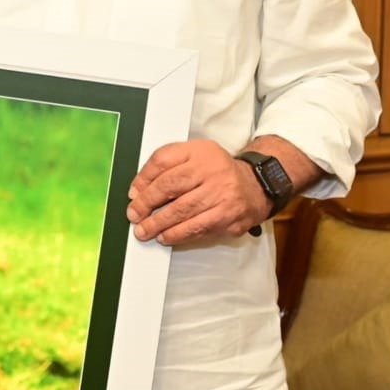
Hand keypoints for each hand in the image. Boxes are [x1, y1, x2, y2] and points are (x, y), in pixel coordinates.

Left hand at [126, 138, 267, 245]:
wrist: (256, 185)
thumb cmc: (217, 171)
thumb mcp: (194, 156)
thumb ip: (167, 165)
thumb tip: (139, 189)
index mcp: (200, 152)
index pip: (164, 160)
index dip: (144, 178)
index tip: (133, 193)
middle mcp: (212, 170)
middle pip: (171, 185)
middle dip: (147, 203)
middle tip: (134, 214)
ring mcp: (222, 194)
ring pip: (183, 210)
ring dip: (159, 223)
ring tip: (144, 230)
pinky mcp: (228, 216)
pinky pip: (198, 228)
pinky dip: (178, 234)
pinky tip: (166, 236)